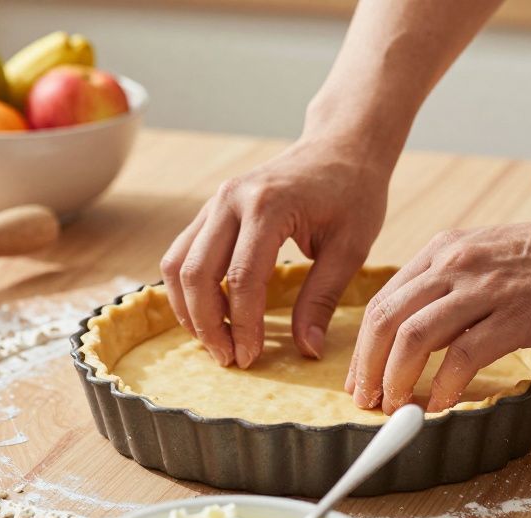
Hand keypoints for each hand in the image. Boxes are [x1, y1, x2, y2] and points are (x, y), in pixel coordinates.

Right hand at [160, 137, 389, 367]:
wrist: (342, 145)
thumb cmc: (353, 193)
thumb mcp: (350, 248)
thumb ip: (322, 298)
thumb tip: (307, 349)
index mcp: (268, 206)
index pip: (241, 279)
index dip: (243, 325)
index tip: (250, 358)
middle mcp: (231, 199)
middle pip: (197, 273)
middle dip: (207, 324)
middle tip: (229, 358)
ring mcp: (216, 201)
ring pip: (177, 263)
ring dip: (189, 309)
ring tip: (216, 341)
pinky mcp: (211, 209)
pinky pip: (183, 253)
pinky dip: (189, 289)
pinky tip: (210, 315)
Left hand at [345, 207, 530, 413]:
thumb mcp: (494, 258)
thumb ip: (459, 287)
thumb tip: (429, 332)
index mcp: (446, 250)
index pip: (384, 301)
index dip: (365, 346)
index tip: (362, 376)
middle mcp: (456, 264)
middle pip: (385, 320)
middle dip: (368, 367)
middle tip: (366, 400)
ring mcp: (485, 288)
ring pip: (412, 338)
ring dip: (396, 380)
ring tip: (394, 409)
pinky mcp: (517, 315)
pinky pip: (462, 356)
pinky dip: (444, 387)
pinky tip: (441, 406)